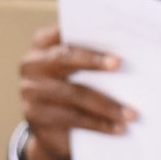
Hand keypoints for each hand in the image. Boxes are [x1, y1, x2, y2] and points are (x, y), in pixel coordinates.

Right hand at [16, 24, 134, 159]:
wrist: (51, 128)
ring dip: (106, 105)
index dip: (84, 32)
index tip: (109, 31)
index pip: (63, 32)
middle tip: (119, 63)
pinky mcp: (35, 116)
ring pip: (74, 94)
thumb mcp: (78, 68)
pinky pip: (72, 118)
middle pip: (64, 58)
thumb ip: (91, 54)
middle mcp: (31, 64)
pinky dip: (99, 124)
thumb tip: (128, 50)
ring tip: (131, 113)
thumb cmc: (73, 87)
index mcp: (42, 43)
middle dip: (93, 61)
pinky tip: (118, 128)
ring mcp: (29, 91)